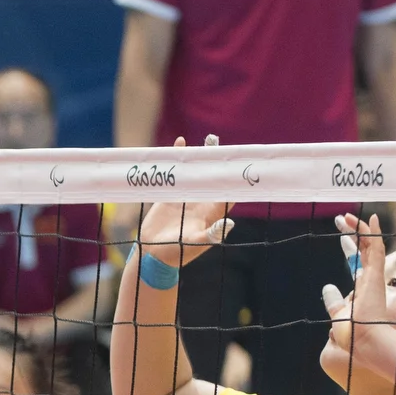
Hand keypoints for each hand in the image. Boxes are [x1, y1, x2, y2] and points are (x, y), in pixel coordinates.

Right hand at [135, 136, 231, 267]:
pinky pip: (176, 173)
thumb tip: (231, 223)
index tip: (243, 163)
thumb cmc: (178, 253)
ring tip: (209, 139)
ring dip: (201, 156)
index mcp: (211, 212)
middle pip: (214, 176)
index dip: (235, 178)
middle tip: (221, 142)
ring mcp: (186, 197)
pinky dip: (178, 159)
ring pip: (197, 172)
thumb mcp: (196, 244)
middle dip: (218, 160)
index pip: (228, 191)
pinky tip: (180, 143)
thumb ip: (212, 234)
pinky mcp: (170, 195)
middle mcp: (201, 201)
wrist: (153, 255)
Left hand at [320, 212, 389, 385]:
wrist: (361, 341)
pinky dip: (373, 234)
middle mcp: (370, 280)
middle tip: (340, 219)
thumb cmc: (351, 334)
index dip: (351, 248)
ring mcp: (374, 277)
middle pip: (363, 250)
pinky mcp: (375, 275)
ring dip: (358, 229)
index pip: (357, 262)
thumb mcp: (338, 314)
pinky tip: (370, 219)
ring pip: (369, 245)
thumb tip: (326, 288)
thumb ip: (334, 303)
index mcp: (362, 288)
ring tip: (344, 217)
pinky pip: (376, 249)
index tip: (343, 236)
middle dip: (352, 233)